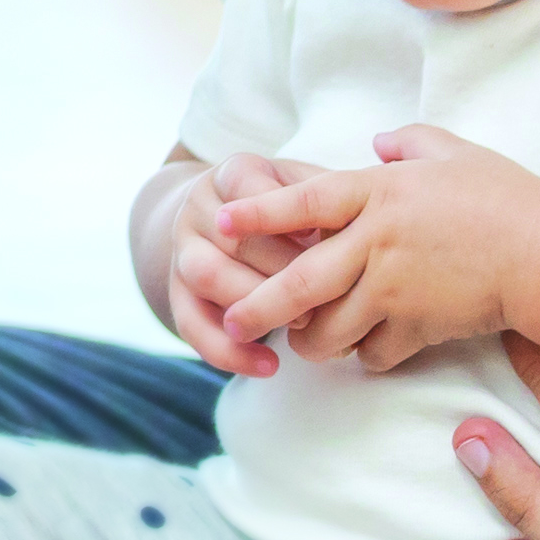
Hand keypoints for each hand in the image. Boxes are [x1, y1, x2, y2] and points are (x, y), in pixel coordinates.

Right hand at [153, 153, 327, 375]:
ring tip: (305, 324)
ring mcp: (182, 251)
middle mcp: (198, 209)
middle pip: (231, 238)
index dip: (282, 215)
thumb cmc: (286, 206)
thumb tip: (364, 224)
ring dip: (256, 304)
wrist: (220, 220)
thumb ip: (326, 198)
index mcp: (231, 174)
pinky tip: (269, 365)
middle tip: (328, 292)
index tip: (320, 234)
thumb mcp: (303, 187)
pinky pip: (190, 326)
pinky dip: (229, 352)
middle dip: (281, 269)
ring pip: (207, 276)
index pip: (250, 191)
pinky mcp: (175, 293)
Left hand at [215, 125, 539, 372]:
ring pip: (327, 329)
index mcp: (379, 192)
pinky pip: (371, 352)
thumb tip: (380, 141)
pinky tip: (370, 348)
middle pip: (298, 281)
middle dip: (257, 305)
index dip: (259, 213)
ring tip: (303, 340)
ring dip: (309, 340)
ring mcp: (393, 289)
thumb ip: (411, 143)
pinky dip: (365, 355)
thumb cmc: (506, 198)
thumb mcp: (456, 154)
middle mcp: (376, 242)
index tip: (222, 220)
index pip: (303, 202)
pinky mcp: (416, 328)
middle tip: (233, 318)